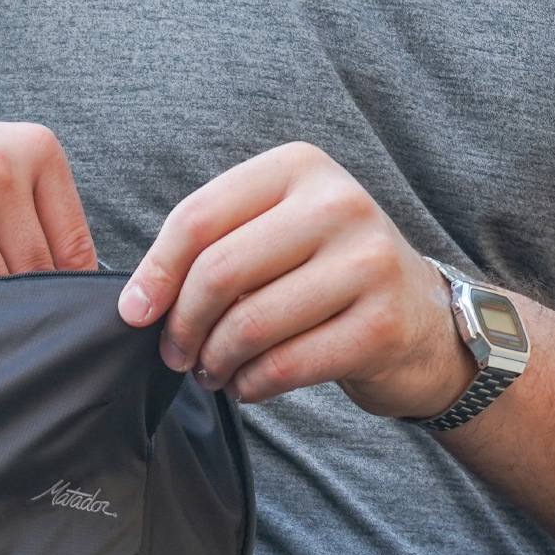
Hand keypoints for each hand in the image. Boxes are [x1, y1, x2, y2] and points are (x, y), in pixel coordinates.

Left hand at [118, 142, 477, 416]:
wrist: (419, 316)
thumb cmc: (320, 275)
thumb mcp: (271, 234)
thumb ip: (209, 249)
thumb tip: (136, 304)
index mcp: (298, 168)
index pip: (198, 219)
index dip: (154, 274)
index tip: (135, 314)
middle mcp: (339, 203)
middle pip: (217, 273)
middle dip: (182, 326)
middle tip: (177, 354)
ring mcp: (369, 262)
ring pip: (248, 325)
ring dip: (214, 362)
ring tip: (212, 369)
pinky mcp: (382, 324)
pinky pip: (282, 367)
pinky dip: (249, 386)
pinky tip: (248, 384)